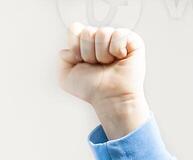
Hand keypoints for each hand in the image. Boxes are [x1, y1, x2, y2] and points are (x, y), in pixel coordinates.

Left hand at [58, 24, 150, 139]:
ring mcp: (115, 38)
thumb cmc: (91, 88)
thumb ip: (61, 58)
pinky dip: (116, 50)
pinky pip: (118, 34)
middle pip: (87, 31)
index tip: (80, 60)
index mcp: (85, 43)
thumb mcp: (65, 77)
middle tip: (97, 65)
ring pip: (102, 32)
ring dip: (102, 54)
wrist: (110, 98)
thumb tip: (69, 48)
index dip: (75, 46)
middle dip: (88, 53)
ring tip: (108, 64)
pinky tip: (120, 59)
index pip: (74, 29)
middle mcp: (99, 39)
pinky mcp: (131, 40)